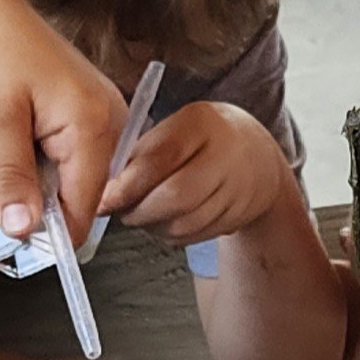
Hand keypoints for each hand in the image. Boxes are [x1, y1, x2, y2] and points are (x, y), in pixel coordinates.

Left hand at [0, 0, 123, 241]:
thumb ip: (12, 180)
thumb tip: (24, 232)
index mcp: (97, 125)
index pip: (85, 209)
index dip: (52, 236)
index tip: (15, 246)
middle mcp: (111, 121)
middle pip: (86, 197)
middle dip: (47, 212)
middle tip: (2, 205)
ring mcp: (101, 116)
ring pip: (78, 181)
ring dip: (44, 189)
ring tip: (10, 162)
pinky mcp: (85, 113)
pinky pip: (72, 160)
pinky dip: (45, 168)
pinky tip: (20, 149)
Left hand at [105, 103, 290, 248]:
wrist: (256, 157)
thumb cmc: (201, 140)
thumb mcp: (176, 129)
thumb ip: (142, 154)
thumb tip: (105, 188)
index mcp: (201, 123)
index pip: (160, 158)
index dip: (127, 184)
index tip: (104, 197)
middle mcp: (225, 155)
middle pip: (176, 196)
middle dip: (138, 210)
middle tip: (118, 210)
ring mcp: (236, 189)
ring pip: (183, 223)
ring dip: (152, 225)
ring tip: (139, 214)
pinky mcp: (236, 218)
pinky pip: (192, 236)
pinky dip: (168, 234)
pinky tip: (162, 221)